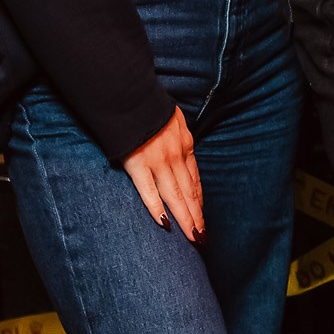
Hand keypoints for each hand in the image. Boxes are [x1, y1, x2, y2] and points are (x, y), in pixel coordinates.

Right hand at [123, 106, 202, 241]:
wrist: (130, 95)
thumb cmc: (149, 106)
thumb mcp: (174, 119)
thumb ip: (178, 137)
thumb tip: (181, 149)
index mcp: (185, 145)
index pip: (194, 179)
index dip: (199, 201)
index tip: (202, 217)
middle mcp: (176, 156)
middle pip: (189, 192)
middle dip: (197, 216)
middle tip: (202, 238)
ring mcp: (158, 161)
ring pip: (175, 195)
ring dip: (185, 217)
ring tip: (192, 237)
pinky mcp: (138, 163)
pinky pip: (148, 190)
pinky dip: (156, 207)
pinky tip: (164, 223)